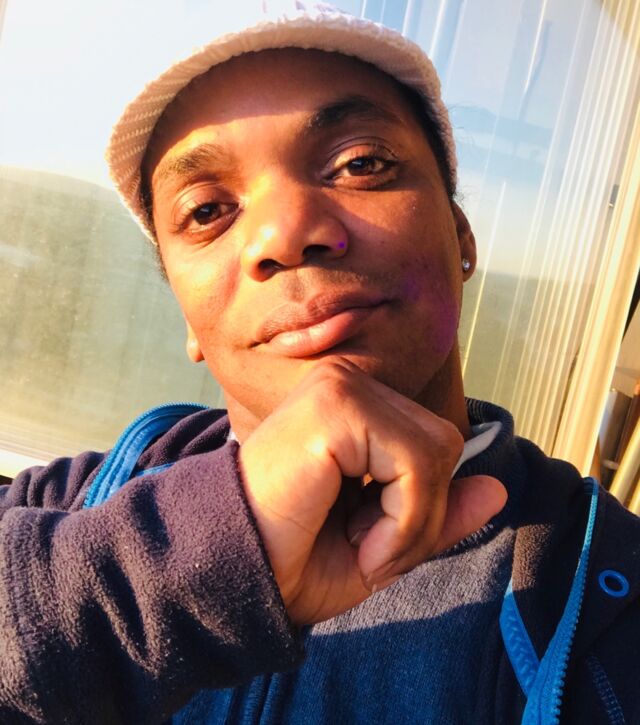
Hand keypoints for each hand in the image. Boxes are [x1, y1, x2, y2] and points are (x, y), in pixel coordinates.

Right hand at [238, 358, 506, 624]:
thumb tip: (499, 489)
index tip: (366, 541)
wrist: (226, 576)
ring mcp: (341, 387)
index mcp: (355, 407)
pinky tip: (353, 536)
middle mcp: (349, 384)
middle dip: (420, 515)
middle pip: (445, 443)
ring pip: (438, 452)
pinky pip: (416, 465)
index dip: (421, 510)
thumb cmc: (292, 558)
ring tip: (359, 544)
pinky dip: (400, 520)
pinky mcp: (336, 404)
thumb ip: (438, 513)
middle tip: (366, 547)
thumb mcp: (384, 543)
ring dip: (410, 523)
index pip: (437, 444)